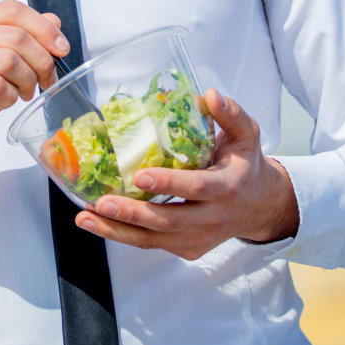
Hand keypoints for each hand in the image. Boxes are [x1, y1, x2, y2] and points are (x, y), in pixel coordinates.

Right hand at [0, 0, 67, 197]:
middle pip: (17, 37)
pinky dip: (9, 97)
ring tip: (22, 93)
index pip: (13, 10)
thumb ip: (22, 37)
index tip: (62, 49)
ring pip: (10, 61)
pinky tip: (3, 102)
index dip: (44, 28)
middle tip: (45, 81)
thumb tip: (54, 21)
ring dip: (27, 82)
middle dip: (42, 62)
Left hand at [73, 90, 298, 260]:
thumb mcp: (247, 135)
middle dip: (133, 214)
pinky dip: (123, 235)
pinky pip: (152, 244)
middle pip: (168, 221)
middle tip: (102, 202)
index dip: (168, 184)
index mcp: (227, 188)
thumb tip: (208, 94)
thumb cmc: (245, 164)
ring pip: (154, 240)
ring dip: (117, 231)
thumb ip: (230, 114)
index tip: (140, 176)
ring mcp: (198, 239)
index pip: (196, 189)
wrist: (260, 207)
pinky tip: (97, 222)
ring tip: (85, 218)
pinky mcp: (187, 249)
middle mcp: (212, 219)